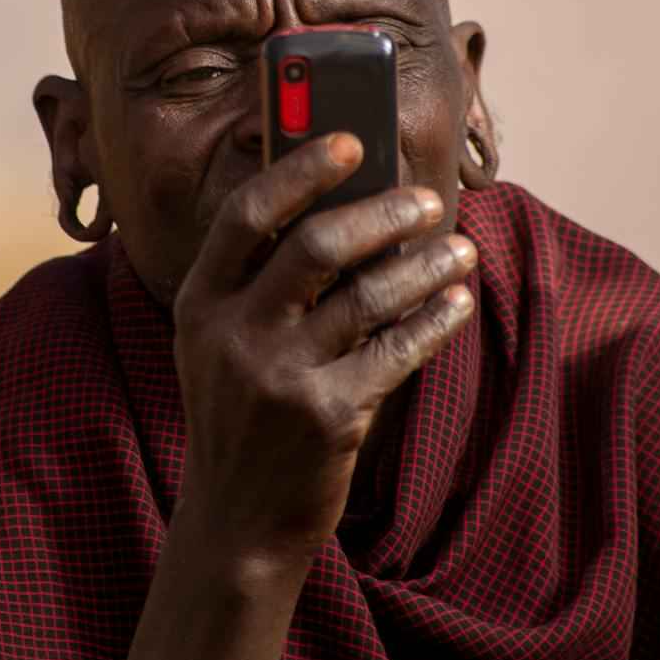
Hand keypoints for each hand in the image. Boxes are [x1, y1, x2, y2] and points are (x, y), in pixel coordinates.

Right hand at [169, 132, 477, 570]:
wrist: (236, 518)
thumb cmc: (241, 411)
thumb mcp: (222, 341)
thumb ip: (262, 281)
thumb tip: (347, 204)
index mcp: (200, 301)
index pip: (246, 214)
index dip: (300, 171)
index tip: (350, 141)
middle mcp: (231, 333)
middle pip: (315, 245)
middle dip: (381, 214)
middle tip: (424, 202)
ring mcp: (277, 376)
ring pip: (366, 297)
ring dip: (423, 267)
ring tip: (459, 252)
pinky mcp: (325, 416)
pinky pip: (395, 352)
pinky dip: (433, 323)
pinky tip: (455, 305)